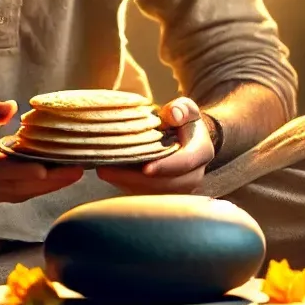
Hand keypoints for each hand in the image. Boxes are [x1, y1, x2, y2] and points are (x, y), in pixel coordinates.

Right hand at [0, 100, 82, 205]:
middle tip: (78, 169)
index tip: (44, 169)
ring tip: (76, 172)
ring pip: (20, 194)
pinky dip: (38, 188)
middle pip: (16, 186)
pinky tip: (59, 177)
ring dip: (49, 186)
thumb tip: (12, 108)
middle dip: (49, 180)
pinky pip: (18, 195)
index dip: (20, 170)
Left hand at [96, 97, 213, 193]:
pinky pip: (147, 196)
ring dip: (128, 185)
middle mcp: (194, 176)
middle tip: (107, 171)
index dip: (165, 166)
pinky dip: (127, 187)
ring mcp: (180, 188)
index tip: (145, 168)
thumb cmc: (184, 122)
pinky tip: (109, 175)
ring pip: (154, 194)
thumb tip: (172, 114)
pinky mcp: (166, 194)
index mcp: (201, 153)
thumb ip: (182, 108)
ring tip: (103, 172)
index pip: (185, 162)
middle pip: (167, 185)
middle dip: (136, 180)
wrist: (190, 140)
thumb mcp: (186, 109)